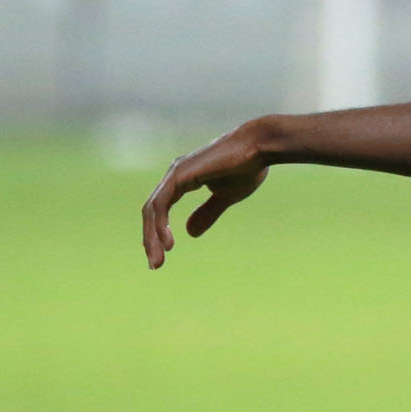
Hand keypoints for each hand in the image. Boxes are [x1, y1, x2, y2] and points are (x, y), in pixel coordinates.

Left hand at [142, 125, 270, 267]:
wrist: (260, 146)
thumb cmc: (248, 167)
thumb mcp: (226, 197)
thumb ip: (207, 213)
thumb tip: (189, 233)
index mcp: (183, 178)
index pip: (160, 209)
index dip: (158, 232)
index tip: (162, 255)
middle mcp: (174, 175)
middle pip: (151, 212)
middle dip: (150, 239)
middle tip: (155, 265)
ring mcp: (175, 174)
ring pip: (152, 211)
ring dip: (152, 238)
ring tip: (158, 261)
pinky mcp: (180, 175)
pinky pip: (161, 205)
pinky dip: (160, 225)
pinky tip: (168, 243)